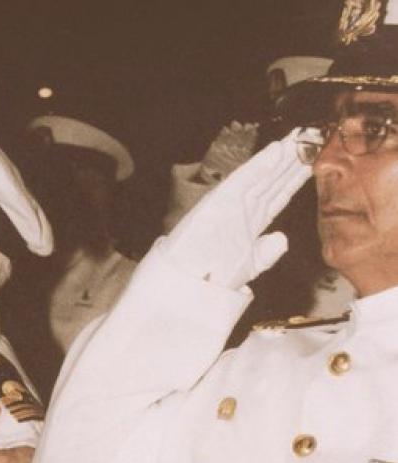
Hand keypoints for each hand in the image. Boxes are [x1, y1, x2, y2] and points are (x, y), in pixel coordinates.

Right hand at [164, 128, 311, 289]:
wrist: (189, 286)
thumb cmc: (213, 278)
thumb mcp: (249, 265)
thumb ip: (267, 252)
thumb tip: (282, 238)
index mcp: (249, 222)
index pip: (277, 195)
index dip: (294, 179)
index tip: (312, 162)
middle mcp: (241, 209)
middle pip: (273, 180)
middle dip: (292, 160)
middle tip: (312, 137)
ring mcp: (230, 203)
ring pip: (262, 175)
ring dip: (281, 156)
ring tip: (300, 137)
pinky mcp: (220, 202)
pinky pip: (244, 180)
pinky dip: (260, 165)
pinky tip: (275, 150)